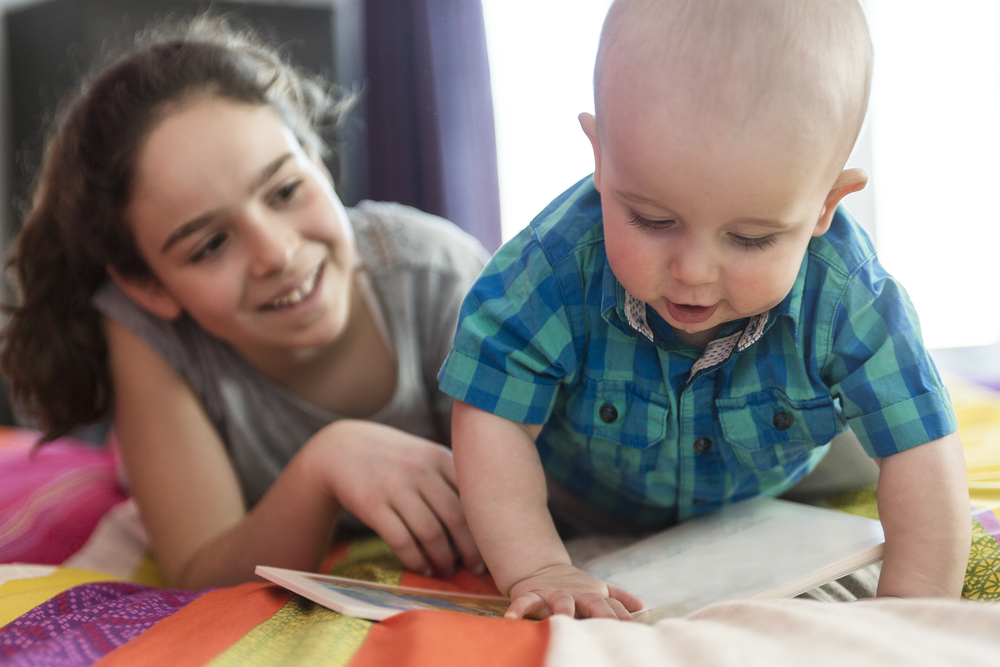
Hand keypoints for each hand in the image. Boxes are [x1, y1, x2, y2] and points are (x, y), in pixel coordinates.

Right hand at [305, 419, 482, 576]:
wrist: (340, 448)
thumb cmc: (394, 459)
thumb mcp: (424, 455)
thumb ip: (452, 476)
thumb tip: (485, 518)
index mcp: (439, 456)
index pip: (472, 496)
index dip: (484, 526)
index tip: (494, 546)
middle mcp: (420, 469)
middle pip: (455, 517)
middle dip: (469, 549)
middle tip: (475, 567)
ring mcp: (395, 486)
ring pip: (430, 532)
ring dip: (443, 558)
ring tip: (448, 570)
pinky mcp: (372, 503)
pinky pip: (400, 540)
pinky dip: (415, 559)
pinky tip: (423, 568)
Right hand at [505, 563, 643, 619]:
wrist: (542, 570)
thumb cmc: (575, 588)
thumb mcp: (598, 590)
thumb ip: (618, 598)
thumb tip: (642, 606)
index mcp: (594, 596)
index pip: (612, 608)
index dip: (624, 618)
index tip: (635, 631)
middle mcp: (577, 595)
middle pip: (592, 604)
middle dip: (601, 612)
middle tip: (609, 626)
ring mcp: (554, 595)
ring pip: (560, 601)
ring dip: (562, 609)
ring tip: (563, 618)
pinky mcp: (532, 594)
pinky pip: (524, 602)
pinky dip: (518, 609)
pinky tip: (512, 619)